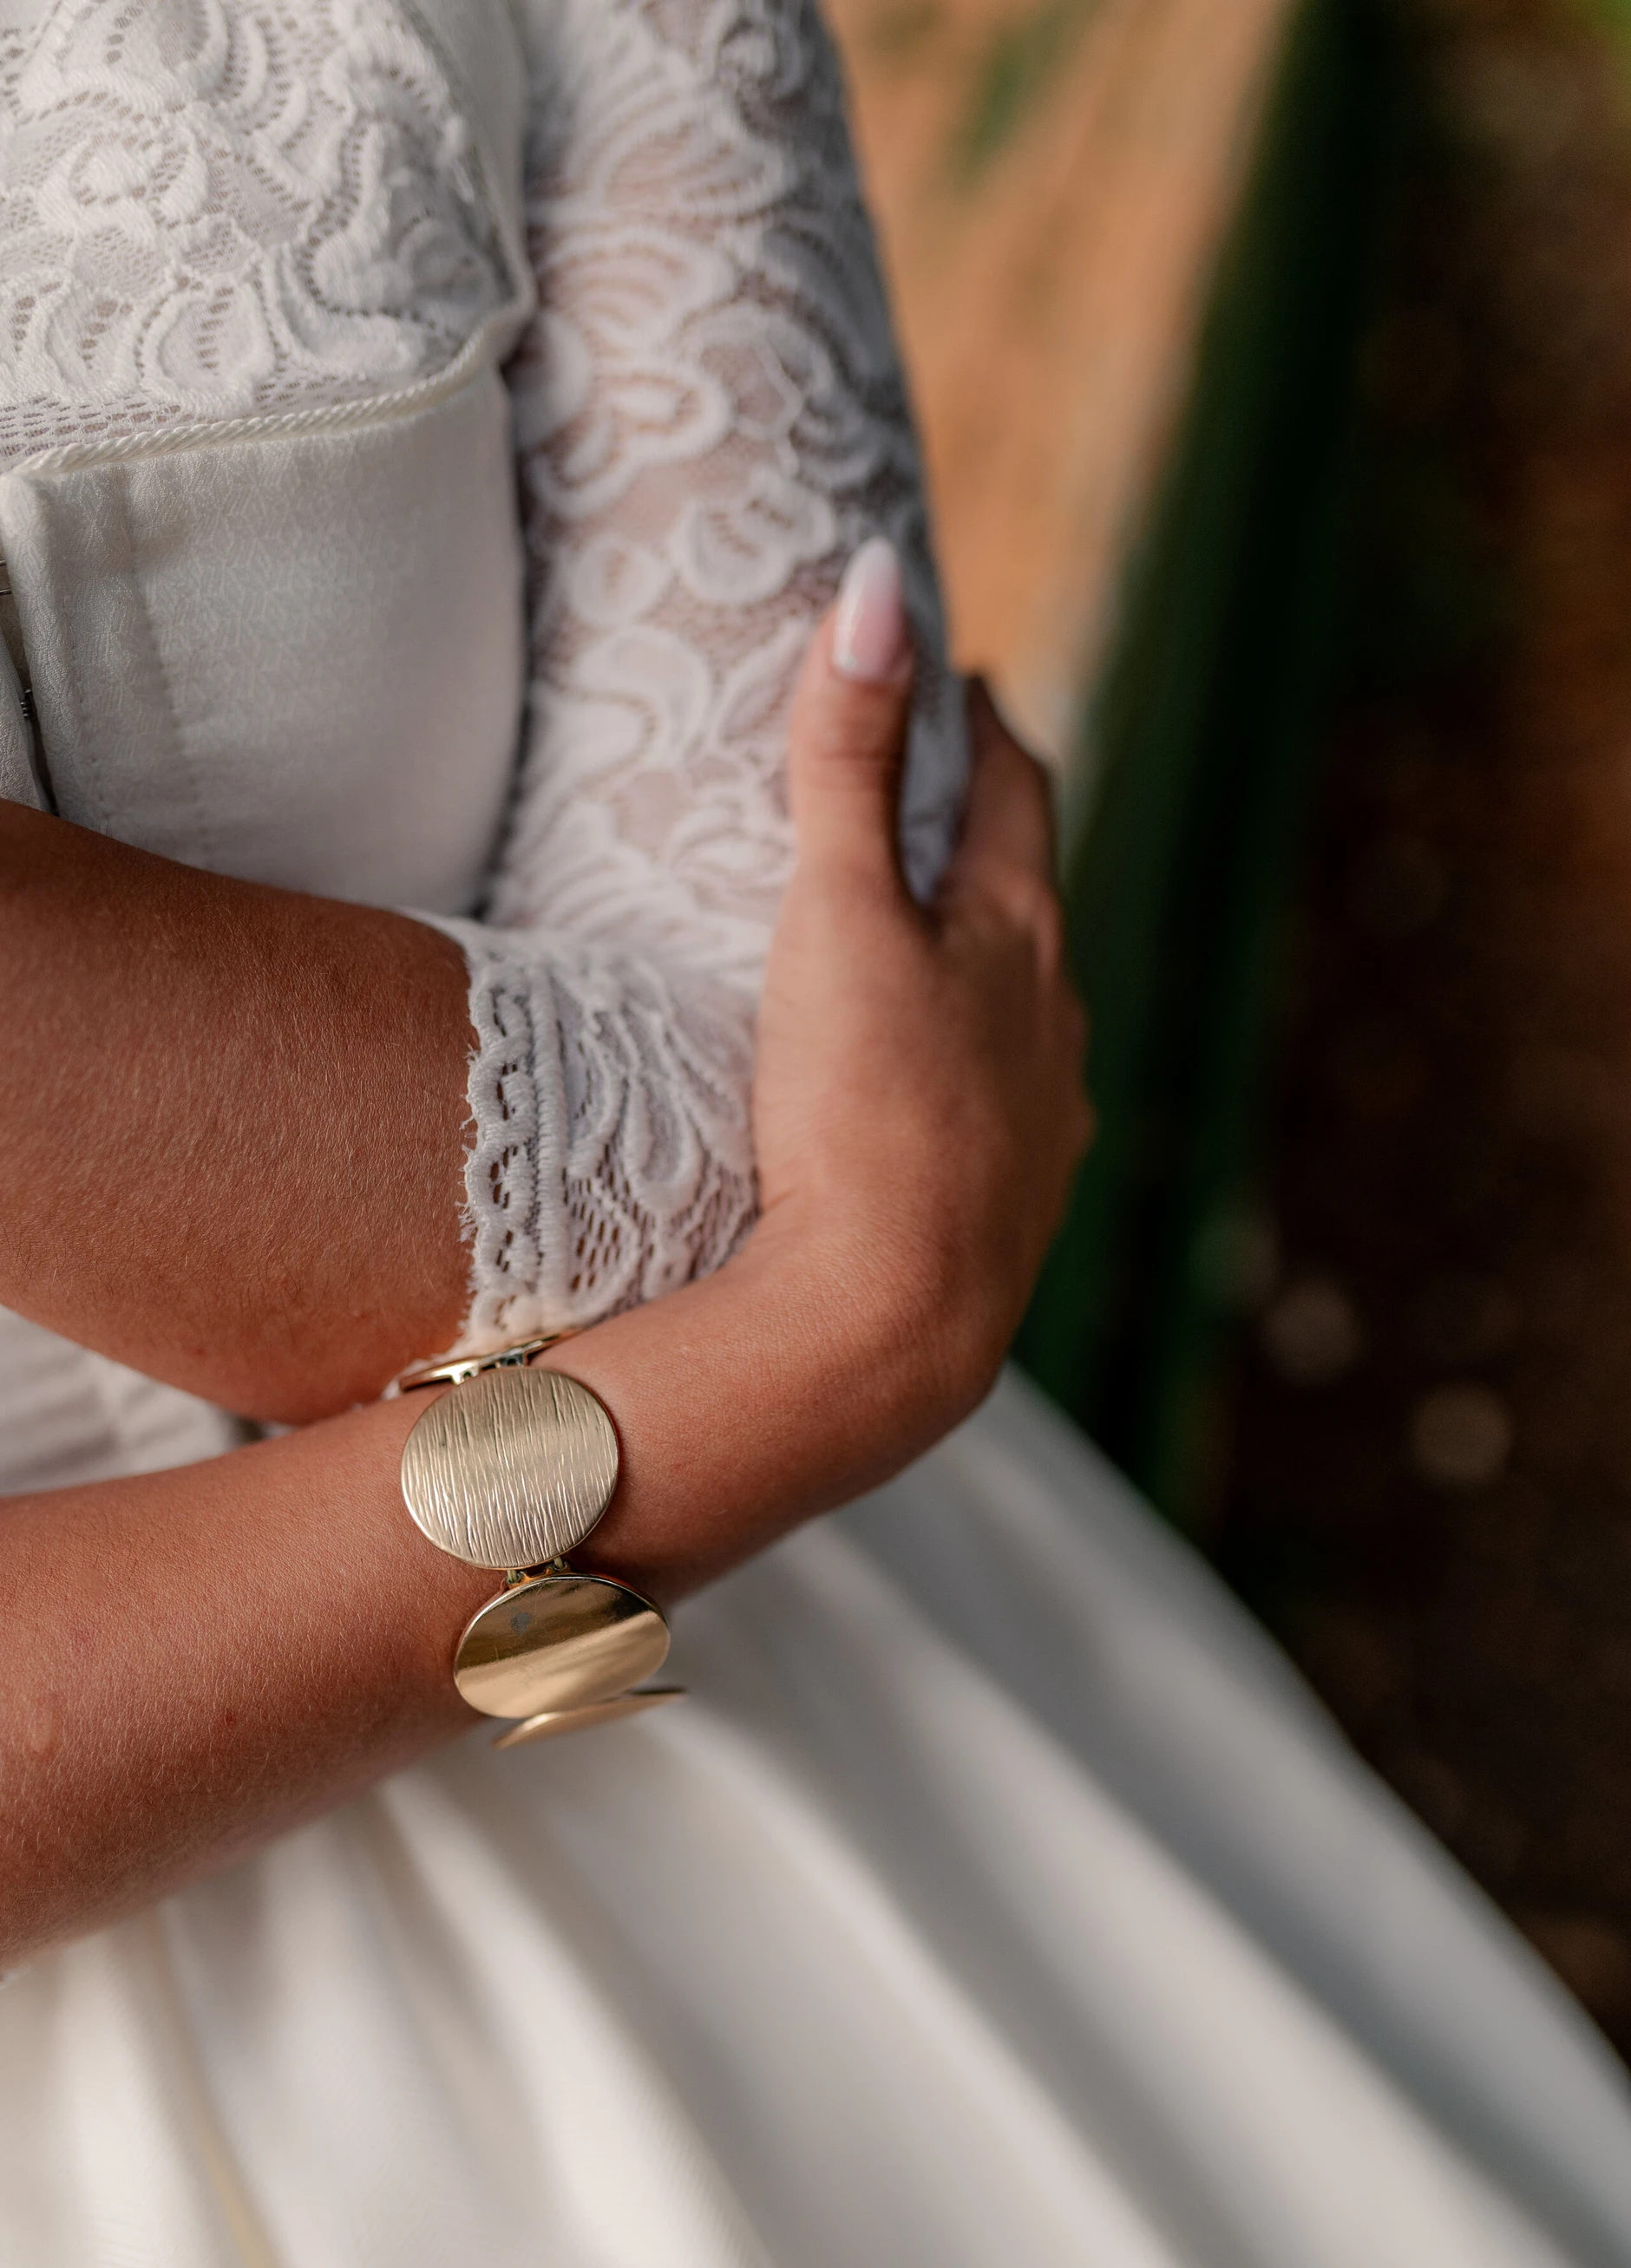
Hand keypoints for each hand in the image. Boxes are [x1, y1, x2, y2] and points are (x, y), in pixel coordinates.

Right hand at [755, 541, 1092, 1431]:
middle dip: (987, 841)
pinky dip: (971, 1074)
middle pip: (1028, 900)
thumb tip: (875, 582)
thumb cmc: (861, 1108)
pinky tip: (936, 1106)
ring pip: (1026, 1014)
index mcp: (1019, 935)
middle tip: (945, 800)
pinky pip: (1004, 1110)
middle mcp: (1056, 1024)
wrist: (892, 1321)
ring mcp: (1043, 1125)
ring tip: (934, 954)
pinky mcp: (1013, 1213)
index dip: (983, 730)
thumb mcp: (835, 914)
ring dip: (987, 968)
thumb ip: (842, 756)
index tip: (963, 685)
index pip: (1013, 794)